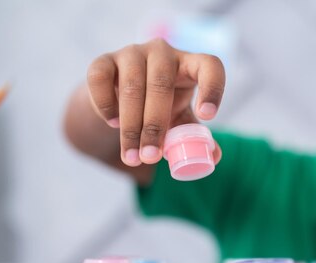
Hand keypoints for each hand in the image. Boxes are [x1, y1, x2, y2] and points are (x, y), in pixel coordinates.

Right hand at [86, 38, 224, 166]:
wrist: (122, 100)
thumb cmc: (161, 108)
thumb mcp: (181, 121)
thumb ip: (196, 136)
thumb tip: (214, 156)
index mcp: (190, 65)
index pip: (210, 66)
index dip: (212, 89)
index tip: (206, 117)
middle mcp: (162, 53)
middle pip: (161, 84)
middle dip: (155, 126)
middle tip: (152, 157)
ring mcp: (132, 53)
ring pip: (131, 86)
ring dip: (131, 126)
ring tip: (133, 156)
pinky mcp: (104, 60)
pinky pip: (101, 80)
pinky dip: (106, 105)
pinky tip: (113, 123)